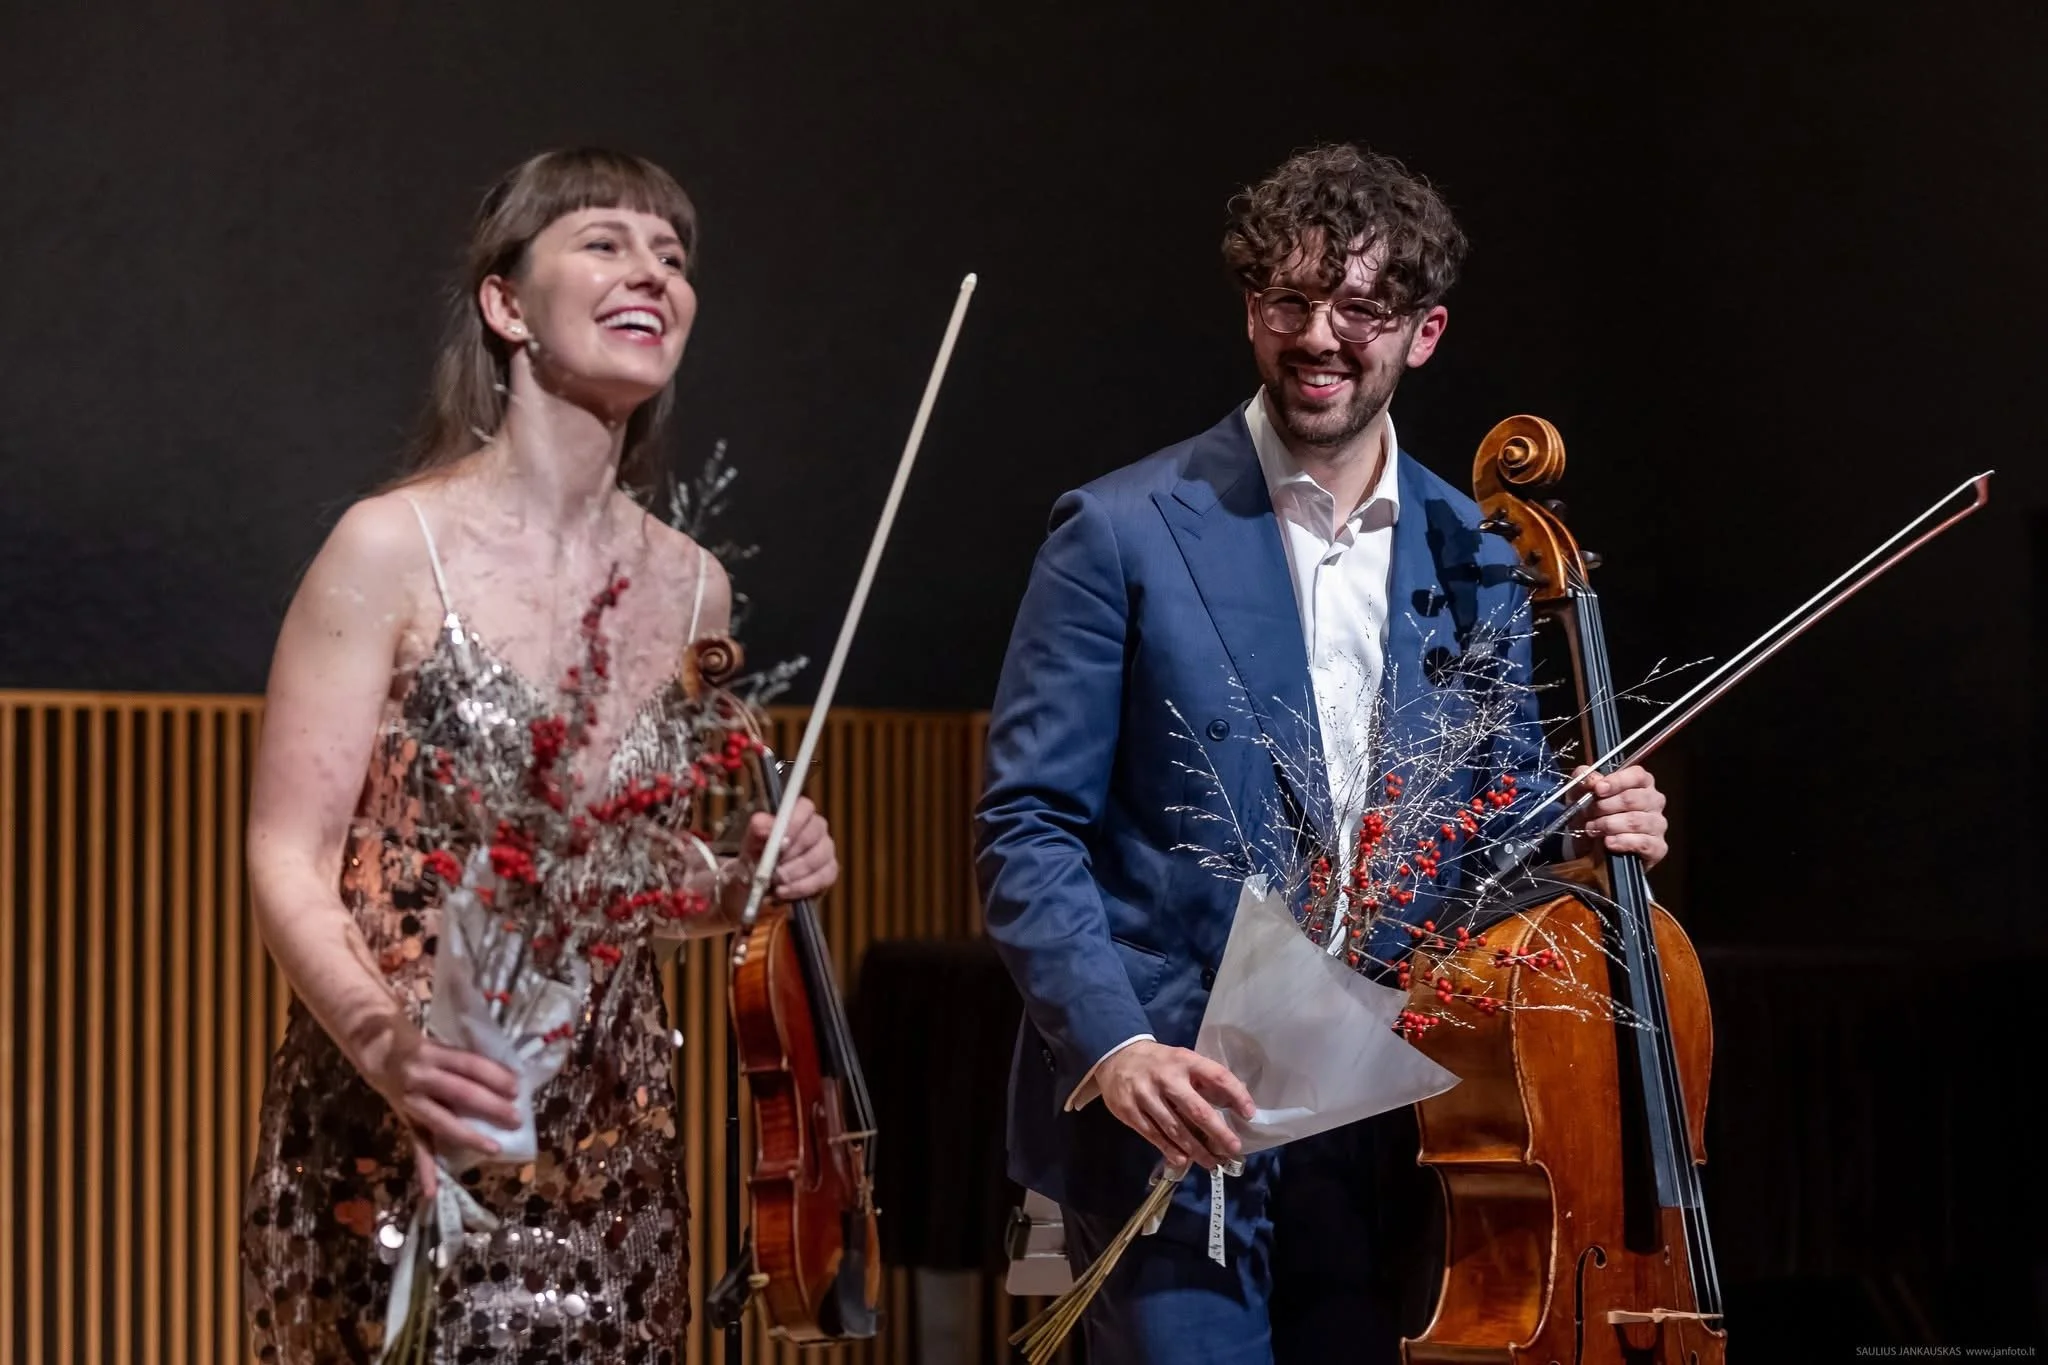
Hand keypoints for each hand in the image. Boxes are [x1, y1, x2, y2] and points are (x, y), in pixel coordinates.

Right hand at [358, 1017, 520, 1196]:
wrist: (372, 1048)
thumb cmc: (414, 1042)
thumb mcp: (438, 1041)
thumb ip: (463, 1058)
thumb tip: (505, 1072)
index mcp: (432, 1052)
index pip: (470, 1064)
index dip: (494, 1075)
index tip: (517, 1086)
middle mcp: (420, 1076)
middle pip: (461, 1093)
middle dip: (491, 1107)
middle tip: (517, 1119)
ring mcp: (411, 1101)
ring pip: (443, 1122)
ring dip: (470, 1137)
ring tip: (495, 1149)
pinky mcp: (405, 1119)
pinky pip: (417, 1145)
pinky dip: (425, 1169)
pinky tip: (432, 1192)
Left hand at [741, 798, 838, 900]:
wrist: (755, 885)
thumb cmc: (755, 857)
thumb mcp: (750, 842)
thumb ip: (757, 829)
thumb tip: (769, 828)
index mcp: (798, 814)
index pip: (805, 808)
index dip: (794, 823)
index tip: (780, 841)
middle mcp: (817, 829)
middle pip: (814, 833)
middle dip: (792, 854)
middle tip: (773, 869)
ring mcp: (826, 850)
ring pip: (817, 858)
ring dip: (793, 873)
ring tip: (773, 883)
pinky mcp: (829, 872)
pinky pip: (822, 879)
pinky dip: (799, 888)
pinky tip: (782, 892)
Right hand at [1095, 1041, 1254, 1170]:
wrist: (1116, 1055)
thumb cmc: (1159, 1063)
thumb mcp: (1182, 1061)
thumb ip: (1204, 1080)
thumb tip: (1235, 1103)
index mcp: (1185, 1061)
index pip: (1217, 1076)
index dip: (1236, 1094)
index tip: (1250, 1114)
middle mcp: (1166, 1077)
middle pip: (1197, 1110)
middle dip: (1218, 1133)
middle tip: (1233, 1149)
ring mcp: (1145, 1095)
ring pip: (1175, 1128)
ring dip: (1196, 1149)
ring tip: (1212, 1163)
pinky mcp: (1129, 1110)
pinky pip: (1153, 1135)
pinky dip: (1169, 1149)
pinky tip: (1183, 1160)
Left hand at [1569, 764, 1667, 866]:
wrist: (1591, 845)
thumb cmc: (1592, 814)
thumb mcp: (1581, 793)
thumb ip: (1585, 781)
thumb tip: (1592, 779)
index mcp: (1641, 783)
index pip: (1637, 775)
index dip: (1617, 781)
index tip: (1598, 790)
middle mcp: (1654, 801)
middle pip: (1632, 799)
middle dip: (1605, 807)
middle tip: (1588, 813)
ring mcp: (1658, 824)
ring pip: (1635, 821)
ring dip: (1609, 825)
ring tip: (1593, 829)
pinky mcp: (1658, 846)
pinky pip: (1643, 843)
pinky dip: (1622, 842)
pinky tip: (1608, 842)